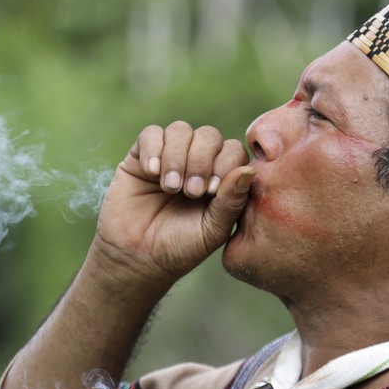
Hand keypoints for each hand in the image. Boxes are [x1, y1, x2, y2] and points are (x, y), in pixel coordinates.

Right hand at [91, 122, 253, 289]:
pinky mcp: (141, 156)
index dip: (226, 164)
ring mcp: (169, 156)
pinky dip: (153, 149)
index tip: (212, 192)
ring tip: (170, 187)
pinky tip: (151, 172)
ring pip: (180, 130)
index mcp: (220, 177)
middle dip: (201, 160)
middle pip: (209, 135)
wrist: (138, 258)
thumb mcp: (212, 230)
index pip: (233, 151)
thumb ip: (231, 202)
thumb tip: (249, 170)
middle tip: (191, 191)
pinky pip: (150, 134)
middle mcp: (197, 162)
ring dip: (177, 157)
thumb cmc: (180, 247)